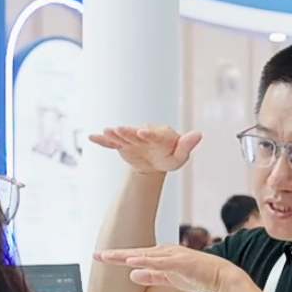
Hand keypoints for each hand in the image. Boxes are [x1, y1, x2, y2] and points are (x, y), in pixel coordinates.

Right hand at [87, 125, 201, 174]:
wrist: (154, 162)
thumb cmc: (169, 157)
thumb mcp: (179, 157)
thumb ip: (186, 146)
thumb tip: (198, 134)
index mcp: (160, 135)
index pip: (155, 134)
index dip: (149, 133)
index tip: (142, 132)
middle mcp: (144, 133)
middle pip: (135, 133)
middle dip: (128, 132)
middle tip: (120, 129)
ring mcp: (132, 138)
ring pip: (123, 136)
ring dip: (114, 134)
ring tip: (107, 131)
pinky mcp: (122, 144)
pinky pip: (112, 142)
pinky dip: (103, 140)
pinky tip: (92, 137)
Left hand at [95, 245, 247, 291]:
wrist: (221, 278)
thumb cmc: (197, 276)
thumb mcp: (169, 278)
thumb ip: (151, 276)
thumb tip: (132, 274)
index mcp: (161, 256)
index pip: (135, 256)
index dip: (118, 257)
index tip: (101, 257)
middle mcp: (164, 253)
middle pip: (135, 253)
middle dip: (115, 255)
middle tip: (96, 255)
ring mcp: (172, 257)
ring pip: (144, 256)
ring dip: (125, 256)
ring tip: (108, 257)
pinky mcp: (180, 263)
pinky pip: (159, 263)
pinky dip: (145, 262)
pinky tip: (132, 262)